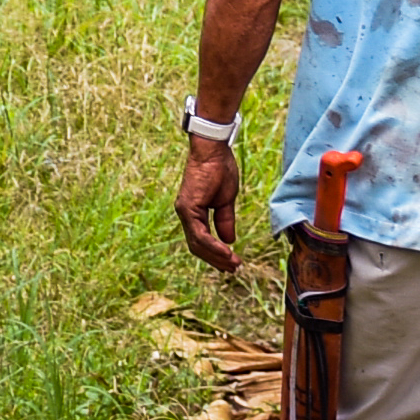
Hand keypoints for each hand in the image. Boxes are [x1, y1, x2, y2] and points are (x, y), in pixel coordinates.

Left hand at [175, 137, 242, 272]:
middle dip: (216, 260)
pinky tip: (226, 252)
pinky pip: (199, 234)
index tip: (232, 262)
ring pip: (197, 243)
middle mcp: (185, 214)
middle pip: (197, 247)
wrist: (213, 151)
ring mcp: (184, 211)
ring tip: (233, 264)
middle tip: (234, 269)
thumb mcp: (226, 200)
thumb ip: (225, 220)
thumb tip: (228, 240)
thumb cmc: (220, 170)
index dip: (216, 254)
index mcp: (193, 212)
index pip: (201, 241)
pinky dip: (212, 245)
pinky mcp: (188, 208)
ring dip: (216, 256)